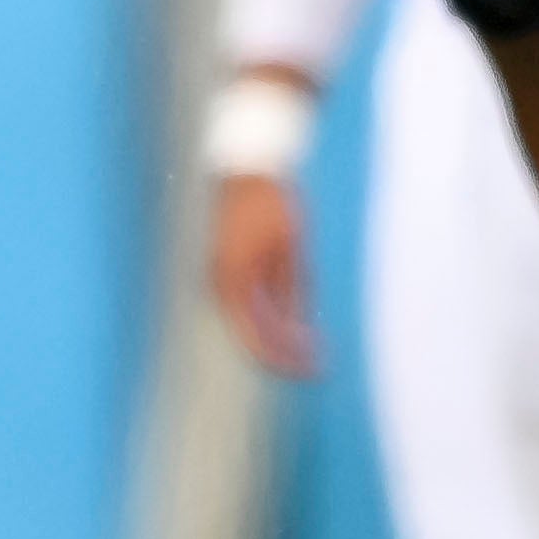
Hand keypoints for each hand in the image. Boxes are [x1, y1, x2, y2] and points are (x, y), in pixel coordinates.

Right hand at [205, 171, 313, 375]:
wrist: (245, 167)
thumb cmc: (273, 203)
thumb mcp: (293, 249)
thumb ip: (294, 292)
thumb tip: (300, 333)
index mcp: (233, 282)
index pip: (258, 339)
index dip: (287, 360)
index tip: (315, 370)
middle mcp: (219, 286)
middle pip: (253, 336)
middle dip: (286, 353)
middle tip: (319, 366)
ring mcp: (219, 279)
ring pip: (251, 323)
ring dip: (280, 338)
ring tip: (314, 348)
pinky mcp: (225, 271)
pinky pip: (249, 305)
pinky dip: (272, 318)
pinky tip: (296, 325)